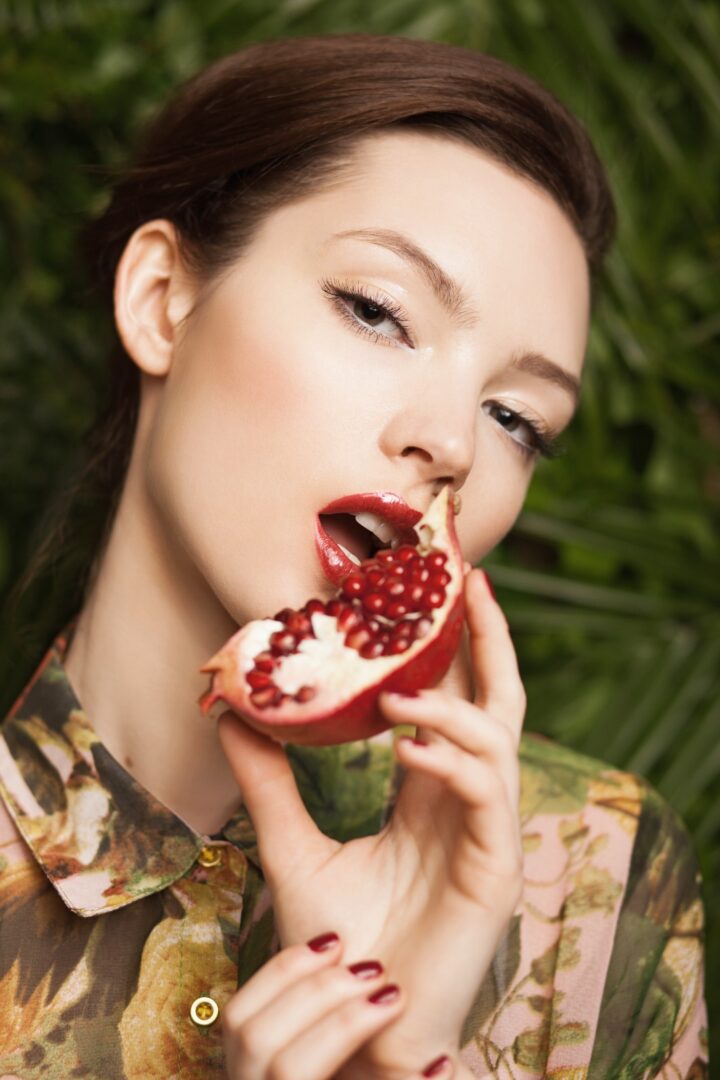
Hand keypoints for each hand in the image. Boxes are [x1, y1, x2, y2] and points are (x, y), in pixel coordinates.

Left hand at [218, 567, 524, 1077]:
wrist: (352, 1020)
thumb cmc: (336, 943)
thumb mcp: (292, 847)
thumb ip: (268, 783)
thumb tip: (231, 716)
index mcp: (430, 791)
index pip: (455, 701)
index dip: (452, 646)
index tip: (428, 591)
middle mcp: (467, 801)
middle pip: (498, 702)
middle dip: (490, 641)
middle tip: (470, 581)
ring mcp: (488, 833)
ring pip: (497, 741)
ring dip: (449, 706)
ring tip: (392, 693)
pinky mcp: (496, 869)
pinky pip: (488, 797)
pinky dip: (451, 762)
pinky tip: (407, 749)